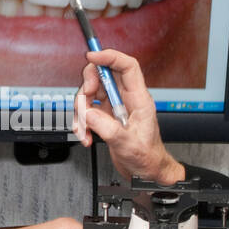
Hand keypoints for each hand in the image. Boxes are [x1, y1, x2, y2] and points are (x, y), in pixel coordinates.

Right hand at [72, 49, 185, 183]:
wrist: (145, 171)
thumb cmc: (146, 156)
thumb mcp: (127, 143)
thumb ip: (106, 127)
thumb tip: (88, 113)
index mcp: (138, 99)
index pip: (126, 66)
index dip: (109, 56)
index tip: (92, 56)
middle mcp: (126, 99)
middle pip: (102, 76)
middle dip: (87, 87)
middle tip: (84, 102)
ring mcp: (114, 107)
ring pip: (90, 94)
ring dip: (81, 112)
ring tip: (85, 130)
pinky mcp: (105, 117)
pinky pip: (87, 112)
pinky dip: (82, 124)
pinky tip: (87, 136)